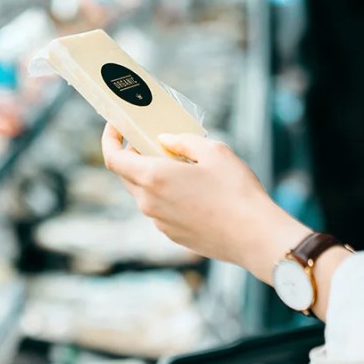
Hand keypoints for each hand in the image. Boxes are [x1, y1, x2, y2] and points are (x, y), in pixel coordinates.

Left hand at [100, 124, 309, 281]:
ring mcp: (159, 222)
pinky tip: (191, 189)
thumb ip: (183, 141)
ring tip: (179, 164)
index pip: (113, 158)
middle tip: (152, 140)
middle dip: (134, 155)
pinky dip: (165, 194)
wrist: (254, 236)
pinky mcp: (171, 234)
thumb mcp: (214, 151)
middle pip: (127, 174)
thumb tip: (164, 140)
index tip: (116, 127)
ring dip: (152, 176)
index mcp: (154, 178)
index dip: (109, 139)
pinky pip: (159, 209)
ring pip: (144, 193)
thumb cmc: (236, 191)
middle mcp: (149, 202)